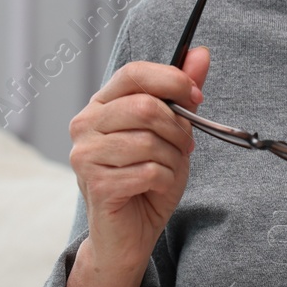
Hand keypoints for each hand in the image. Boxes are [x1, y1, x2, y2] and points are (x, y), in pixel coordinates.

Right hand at [64, 50, 207, 286]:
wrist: (128, 234)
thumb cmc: (147, 179)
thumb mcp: (171, 132)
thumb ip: (181, 93)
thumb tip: (201, 53)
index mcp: (101, 105)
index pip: (134, 73)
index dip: (171, 80)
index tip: (196, 97)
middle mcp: (84, 124)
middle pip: (145, 106)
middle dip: (178, 129)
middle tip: (182, 148)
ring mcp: (84, 154)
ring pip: (150, 141)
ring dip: (172, 160)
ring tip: (166, 171)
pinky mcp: (95, 183)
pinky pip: (149, 171)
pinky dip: (164, 181)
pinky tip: (154, 188)